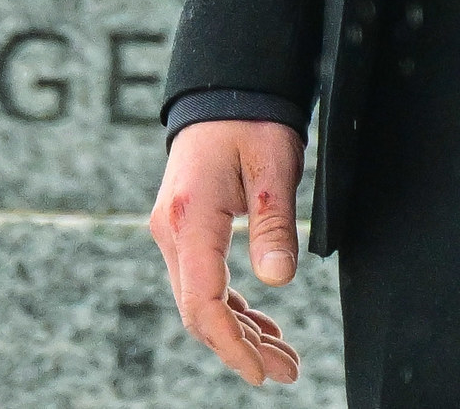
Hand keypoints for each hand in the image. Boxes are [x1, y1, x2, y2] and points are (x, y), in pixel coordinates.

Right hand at [151, 118, 303, 386]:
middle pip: (200, 311)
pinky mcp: (186, 230)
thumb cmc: (250, 118)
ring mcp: (175, 232)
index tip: (262, 371)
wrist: (223, 88)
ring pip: (202, 301)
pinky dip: (233, 309)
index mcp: (190, 217)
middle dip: (242, 347)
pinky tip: (262, 326)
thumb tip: (277, 282)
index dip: (231, 344)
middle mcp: (172, 231)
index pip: (202, 303)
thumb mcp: (274, 164)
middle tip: (287, 370)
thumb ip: (273, 223)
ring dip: (240, 332)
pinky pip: (204, 283)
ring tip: (283, 356)